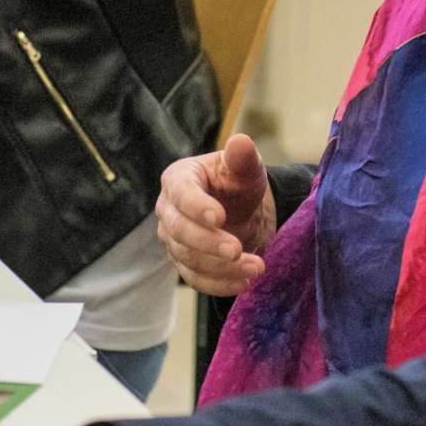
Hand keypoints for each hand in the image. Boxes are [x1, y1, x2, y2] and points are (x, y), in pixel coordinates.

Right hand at [155, 133, 275, 296]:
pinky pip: (196, 279)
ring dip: (222, 267)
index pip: (181, 194)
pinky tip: (244, 282)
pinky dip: (220, 284)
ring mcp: (174, 239)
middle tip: (238, 250)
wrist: (243, 210)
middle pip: (180, 231)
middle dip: (210, 243)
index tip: (220, 217)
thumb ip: (242, 157)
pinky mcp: (185, 263)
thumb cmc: (239, 182)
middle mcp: (169, 210)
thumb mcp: (246, 167)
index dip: (198, 207)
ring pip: (188, 258)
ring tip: (256, 267)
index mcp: (179, 179)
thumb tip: (241, 142)